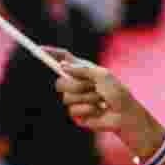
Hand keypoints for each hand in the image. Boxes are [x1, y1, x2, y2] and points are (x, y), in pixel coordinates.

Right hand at [46, 46, 164, 159]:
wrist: (124, 115)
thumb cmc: (117, 92)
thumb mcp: (102, 75)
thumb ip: (82, 70)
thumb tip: (62, 66)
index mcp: (82, 70)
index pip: (64, 59)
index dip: (51, 54)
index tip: (40, 49)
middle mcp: (77, 83)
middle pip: (60, 81)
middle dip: (75, 85)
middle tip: (92, 87)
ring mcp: (75, 99)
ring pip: (66, 97)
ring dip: (86, 98)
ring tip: (100, 100)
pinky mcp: (77, 114)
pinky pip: (72, 110)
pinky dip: (87, 109)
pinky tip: (98, 110)